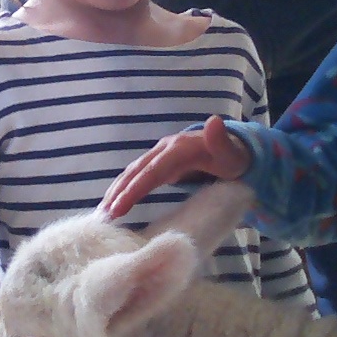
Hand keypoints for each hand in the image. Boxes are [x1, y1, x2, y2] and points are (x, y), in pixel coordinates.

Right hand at [100, 115, 251, 218]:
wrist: (234, 151)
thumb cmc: (234, 160)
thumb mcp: (233, 154)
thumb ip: (222, 143)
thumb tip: (213, 121)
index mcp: (179, 149)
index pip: (152, 171)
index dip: (134, 189)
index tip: (118, 208)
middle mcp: (165, 148)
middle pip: (136, 171)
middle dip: (118, 192)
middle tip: (103, 216)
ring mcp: (160, 154)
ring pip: (132, 172)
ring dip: (116, 190)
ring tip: (102, 212)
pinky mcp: (158, 162)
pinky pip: (137, 174)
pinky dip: (123, 188)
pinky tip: (114, 202)